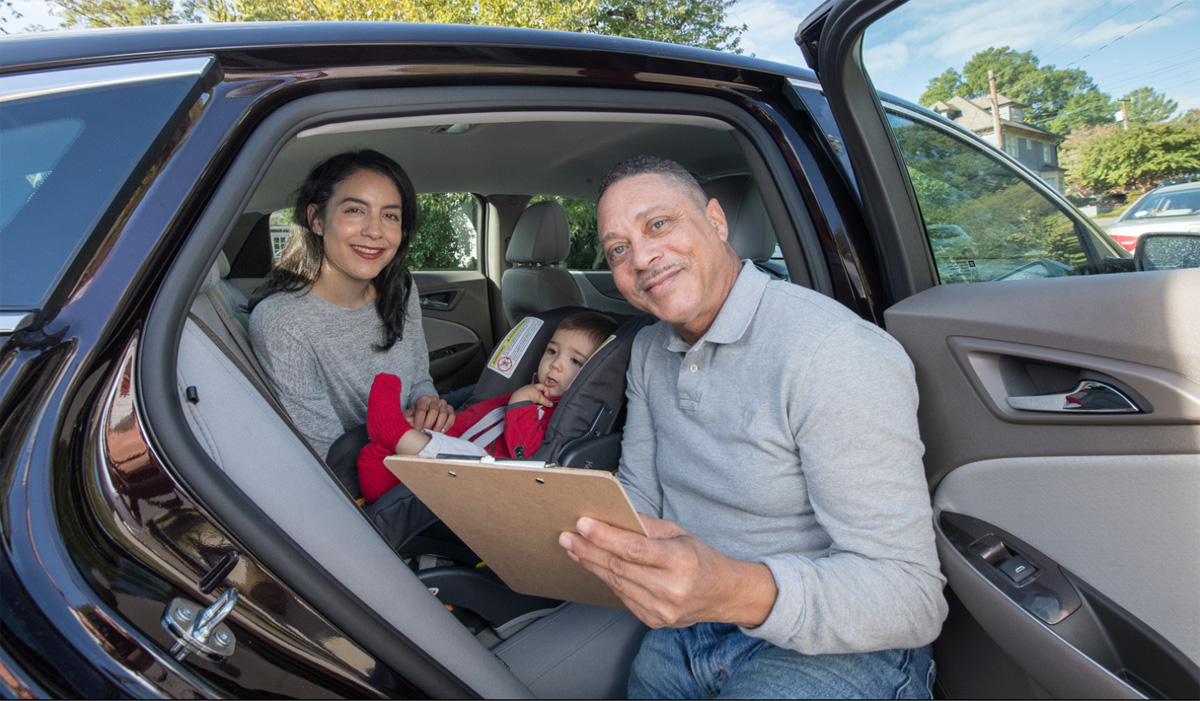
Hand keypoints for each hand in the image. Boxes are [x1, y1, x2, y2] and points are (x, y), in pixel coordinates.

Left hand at [404, 395, 454, 432]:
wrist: (424, 412)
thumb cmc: (415, 415)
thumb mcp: (408, 415)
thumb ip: (404, 419)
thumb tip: (398, 425)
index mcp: (422, 399)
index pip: (421, 410)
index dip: (419, 422)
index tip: (417, 431)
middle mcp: (434, 399)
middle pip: (433, 412)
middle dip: (429, 424)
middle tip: (425, 433)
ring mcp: (443, 403)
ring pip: (443, 414)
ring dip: (438, 426)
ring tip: (433, 434)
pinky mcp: (450, 408)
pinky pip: (452, 416)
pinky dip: (448, 424)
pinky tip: (442, 431)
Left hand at [509, 383, 552, 406]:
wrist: (519, 398)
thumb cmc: (529, 395)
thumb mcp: (539, 398)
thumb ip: (546, 401)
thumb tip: (551, 404)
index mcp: (534, 386)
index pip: (542, 386)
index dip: (546, 390)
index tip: (546, 396)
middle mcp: (528, 387)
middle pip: (537, 390)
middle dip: (540, 395)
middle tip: (541, 400)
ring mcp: (524, 391)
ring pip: (531, 394)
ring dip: (534, 398)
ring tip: (535, 403)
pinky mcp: (519, 396)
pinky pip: (526, 398)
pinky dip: (529, 401)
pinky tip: (529, 404)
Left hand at [558, 514, 776, 628]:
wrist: (723, 594)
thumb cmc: (700, 559)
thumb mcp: (679, 533)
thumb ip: (646, 526)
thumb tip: (614, 515)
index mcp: (681, 562)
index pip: (634, 549)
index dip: (605, 537)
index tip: (583, 525)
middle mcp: (671, 589)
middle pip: (619, 567)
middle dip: (588, 550)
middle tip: (567, 536)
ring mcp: (662, 609)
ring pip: (616, 583)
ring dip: (591, 564)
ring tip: (574, 548)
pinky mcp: (654, 620)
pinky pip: (622, 596)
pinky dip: (606, 579)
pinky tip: (595, 566)